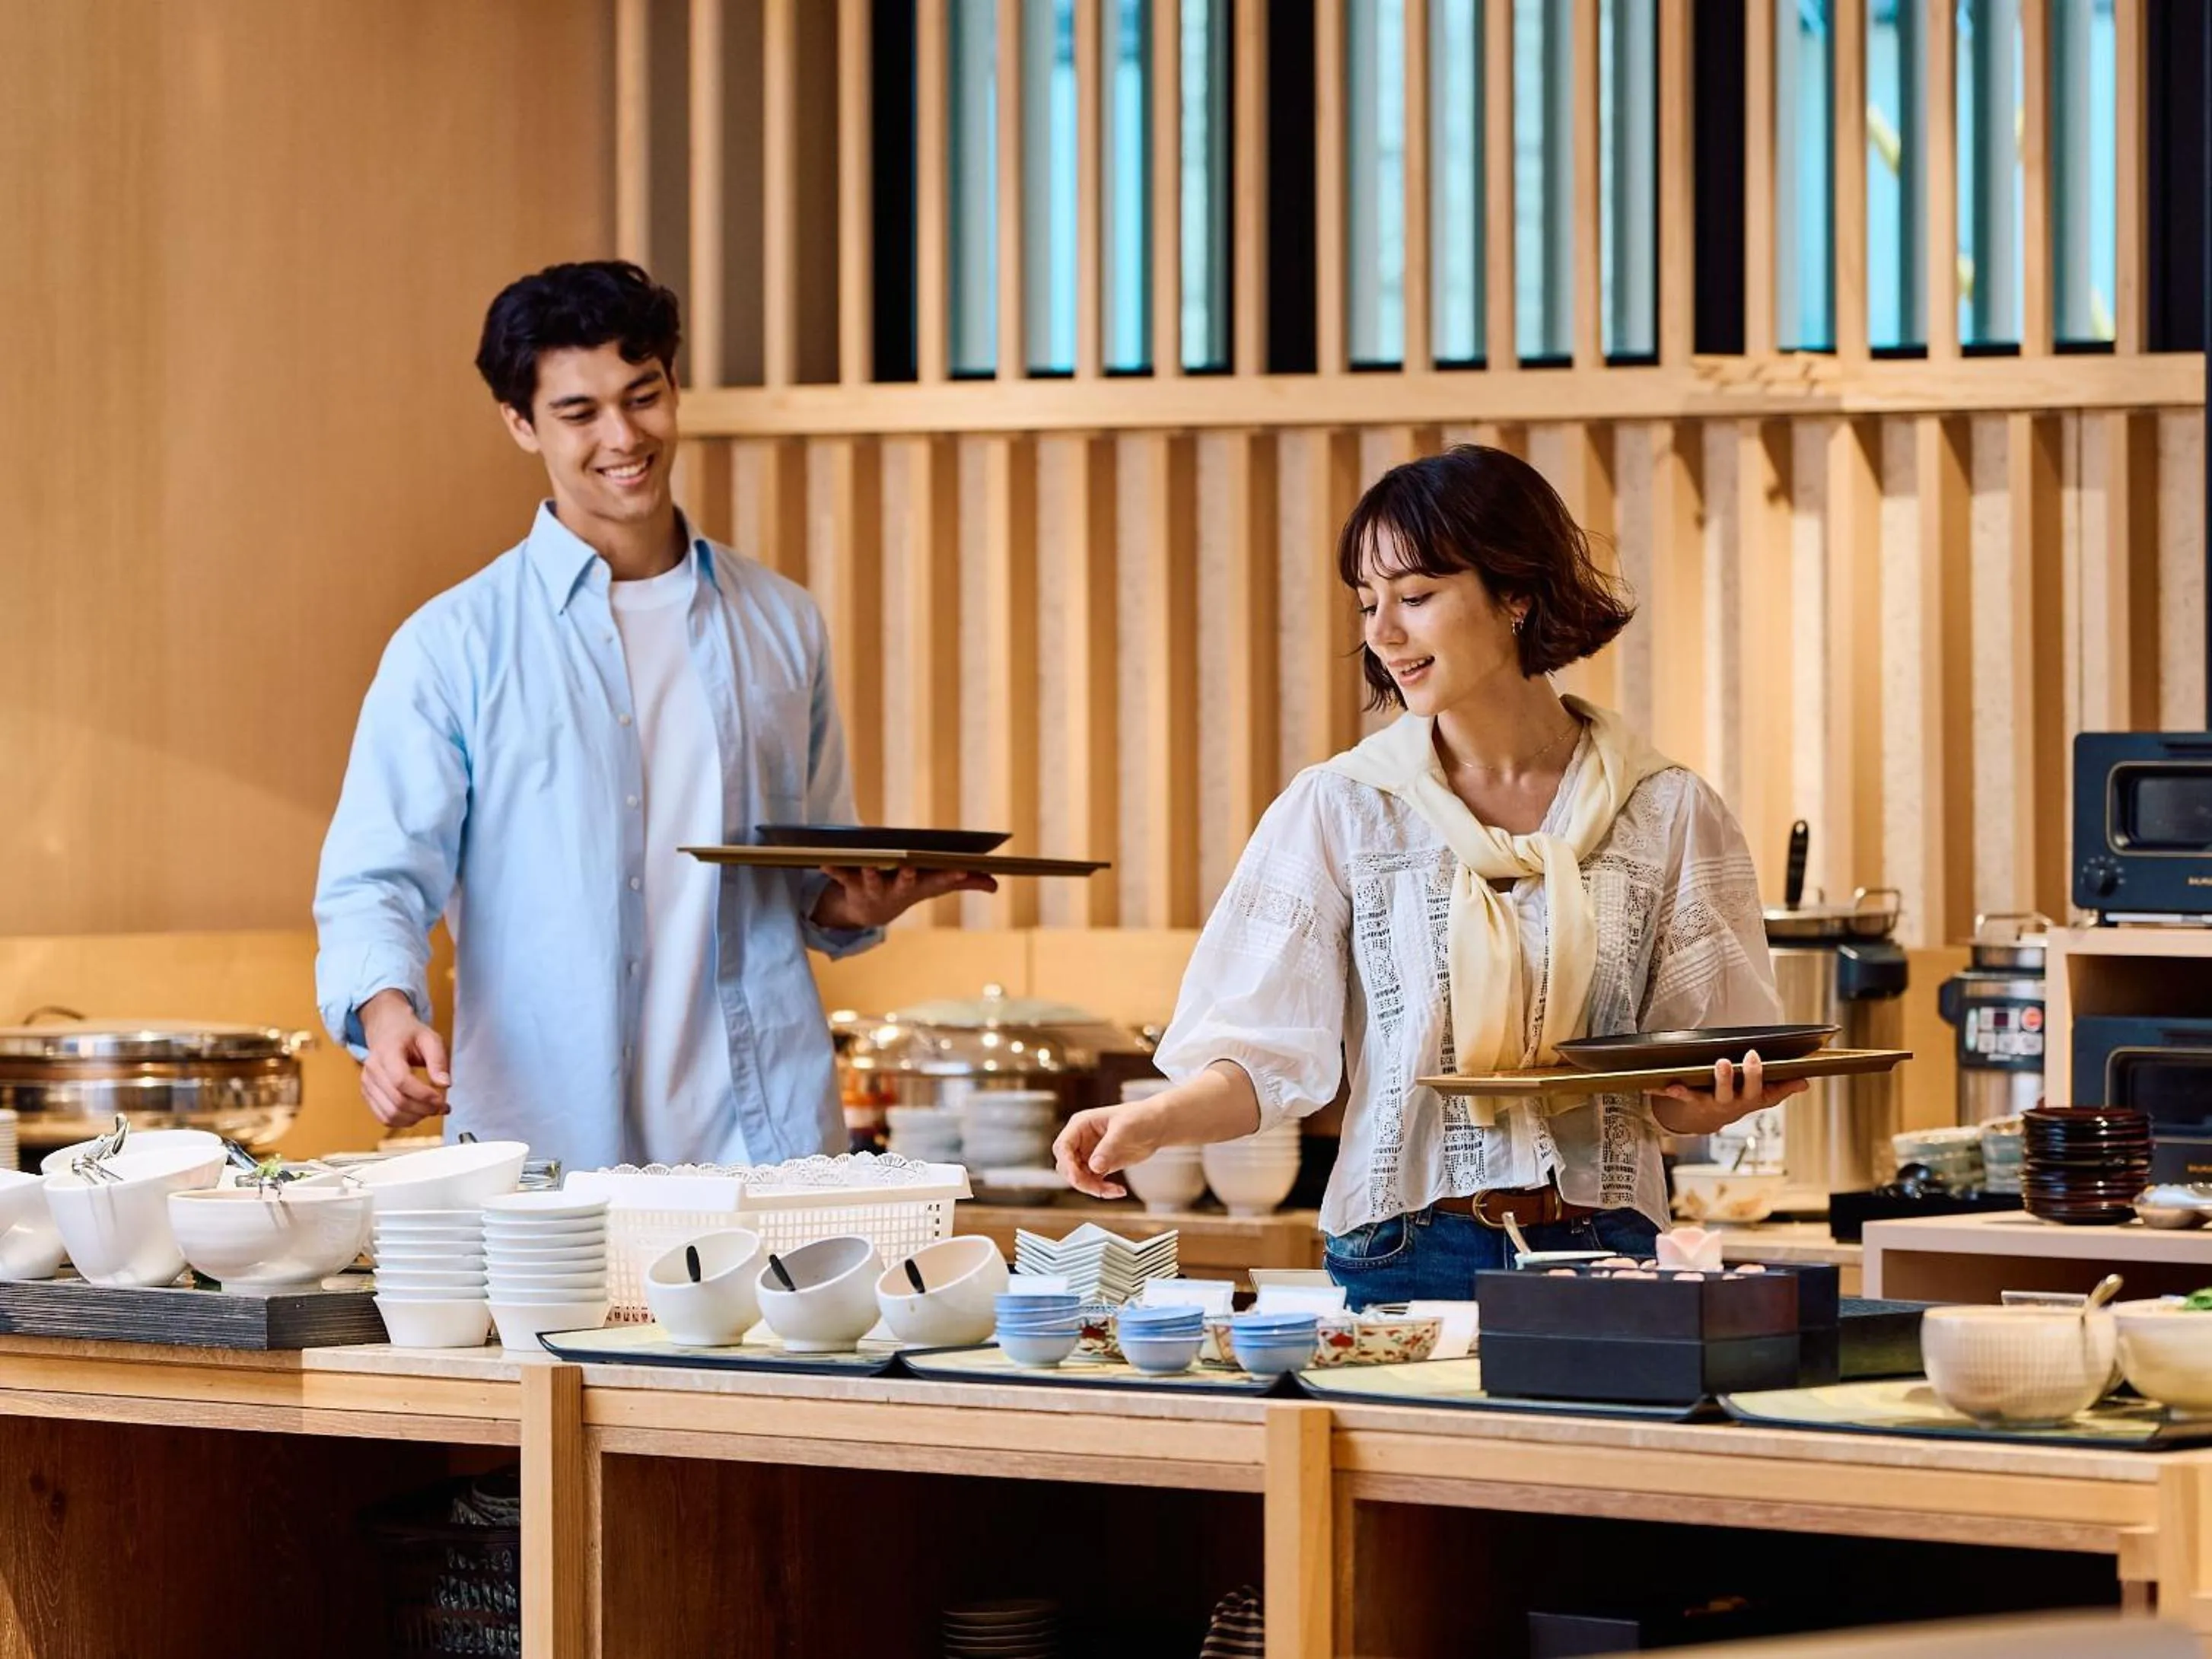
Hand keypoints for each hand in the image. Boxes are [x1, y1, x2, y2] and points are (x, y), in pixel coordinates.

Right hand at [357, 988, 450, 1128]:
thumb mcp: (430, 1039)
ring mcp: (367, 1084)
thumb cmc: (409, 1034)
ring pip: (390, 1114)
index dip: (423, 1095)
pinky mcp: (367, 1094)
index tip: (442, 1099)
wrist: (386, 1030)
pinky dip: (403, 1121)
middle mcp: (372, 1070)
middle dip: (424, 1109)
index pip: (401, 1081)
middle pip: (397, 1101)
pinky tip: (418, 1114)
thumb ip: (438, 1060)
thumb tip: (445, 1084)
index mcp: (387, 1052)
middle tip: (442, 1107)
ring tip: (432, 1110)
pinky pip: (384, 1117)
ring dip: (415, 1118)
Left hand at [811, 865, 997, 929]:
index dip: (951, 875)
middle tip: (911, 866)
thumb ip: (964, 882)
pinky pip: (840, 876)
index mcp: (919, 886)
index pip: (939, 880)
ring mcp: (873, 888)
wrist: (867, 912)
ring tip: (868, 862)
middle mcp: (897, 889)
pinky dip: (832, 870)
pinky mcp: (850, 884)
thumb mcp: (935, 885)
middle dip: (909, 874)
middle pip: (905, 881)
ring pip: (872, 879)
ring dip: (870, 873)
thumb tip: (995, 884)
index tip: (961, 868)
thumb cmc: (906, 889)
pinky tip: (824, 861)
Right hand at [1052, 1104, 1166, 1199]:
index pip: (1063, 1146)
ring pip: (1078, 1177)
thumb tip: (1094, 1167)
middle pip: (1066, 1165)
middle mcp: (1081, 1140)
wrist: (1157, 1125)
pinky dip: (1102, 1189)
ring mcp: (1089, 1153)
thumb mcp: (1124, 1130)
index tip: (1078, 1177)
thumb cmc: (1140, 1118)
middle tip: (1099, 1188)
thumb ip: (1108, 1148)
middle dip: (1079, 1179)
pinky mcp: (1099, 1165)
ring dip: (1093, 1188)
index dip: (1067, 1163)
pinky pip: (1092, 1182)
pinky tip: (1118, 1191)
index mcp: (1081, 1124)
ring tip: (1115, 1191)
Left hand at [1648, 1051, 1808, 1136]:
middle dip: (1737, 1077)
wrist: (1710, 1119)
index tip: (1756, 1057)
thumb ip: (1783, 1087)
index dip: (1759, 1075)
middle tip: (1736, 1060)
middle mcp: (1732, 1104)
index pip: (1761, 1089)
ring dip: (1715, 1081)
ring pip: (1711, 1095)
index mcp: (1751, 1099)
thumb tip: (1805, 1081)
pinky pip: (1682, 1097)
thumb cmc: (1740, 1098)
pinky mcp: (1692, 1102)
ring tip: (1716, 1064)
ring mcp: (1711, 1104)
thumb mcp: (1764, 1095)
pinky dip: (1671, 1091)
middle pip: (1736, 1092)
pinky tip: (1660, 1085)